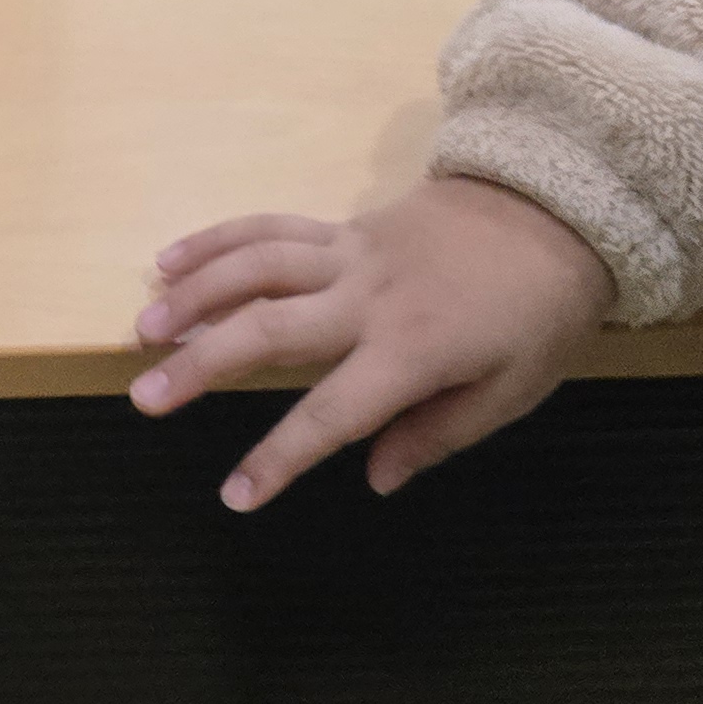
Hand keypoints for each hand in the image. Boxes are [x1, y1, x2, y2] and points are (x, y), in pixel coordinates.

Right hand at [128, 177, 615, 511]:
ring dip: (193, 296)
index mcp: (412, 350)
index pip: (332, 413)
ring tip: (144, 331)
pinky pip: (270, 229)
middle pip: (267, 328)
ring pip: (256, 268)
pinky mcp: (345, 226)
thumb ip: (437, 434)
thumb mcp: (512, 390)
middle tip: (145, 398)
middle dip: (201, 366)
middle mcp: (368, 299)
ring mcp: (351, 254)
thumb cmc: (540, 312)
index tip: (236, 495)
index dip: (279, 457)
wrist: (558, 208)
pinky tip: (170, 259)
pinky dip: (216, 242)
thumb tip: (374, 477)